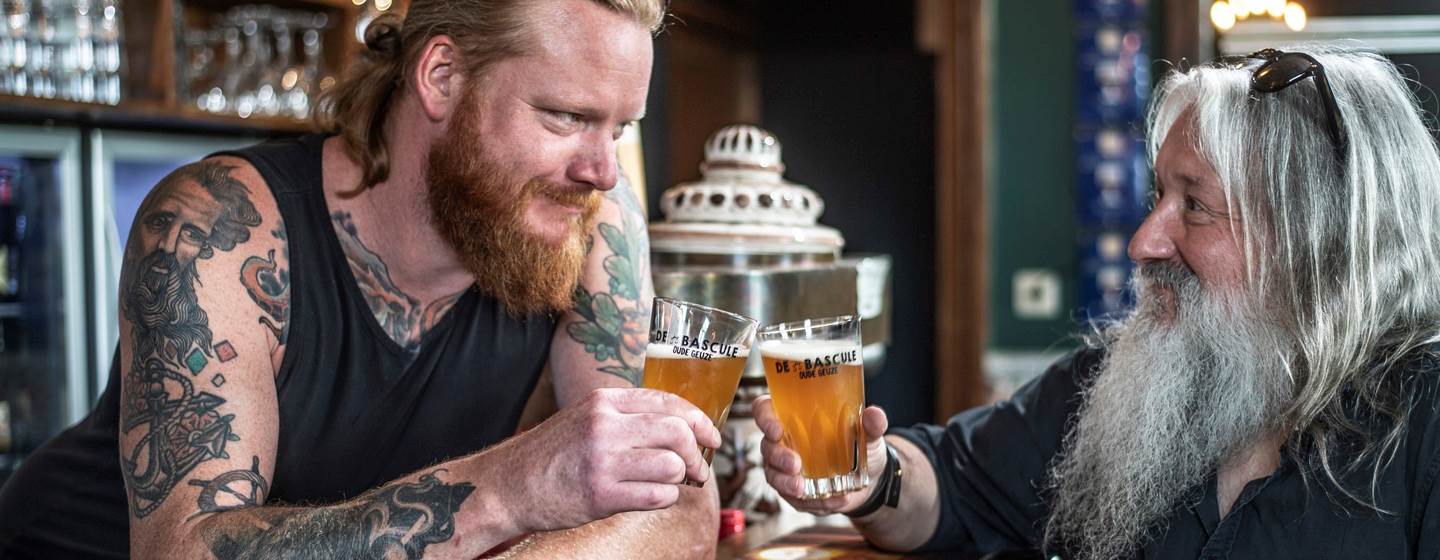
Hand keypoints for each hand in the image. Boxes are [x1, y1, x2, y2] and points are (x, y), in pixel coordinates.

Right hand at [505, 387, 722, 531]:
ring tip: (671, 485)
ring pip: (672, 465)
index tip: (712, 437)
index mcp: (604, 402)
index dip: (700, 420)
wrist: (509, 485)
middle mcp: (605, 426)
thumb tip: (681, 425)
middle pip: (677, 432)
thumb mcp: (586, 418)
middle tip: (698, 469)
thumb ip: (627, 416)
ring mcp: (603, 460)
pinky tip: (652, 497)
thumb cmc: (554, 454)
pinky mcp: (601, 494)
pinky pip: (658, 495)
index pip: (668, 402)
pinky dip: (666, 498)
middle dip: (696, 454)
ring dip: (680, 479)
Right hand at [753, 395, 888, 514]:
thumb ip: (872, 424)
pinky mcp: (796, 492)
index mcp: (794, 418)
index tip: (776, 429)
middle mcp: (784, 442)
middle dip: (778, 457)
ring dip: (786, 484)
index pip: (765, 410)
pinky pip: (795, 500)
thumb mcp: (869, 434)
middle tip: (795, 464)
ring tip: (803, 489)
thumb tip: (873, 414)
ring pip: (774, 476)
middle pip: (767, 446)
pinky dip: (814, 503)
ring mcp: (786, 469)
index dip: (764, 417)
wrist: (870, 478)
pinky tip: (834, 501)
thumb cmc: (861, 446)